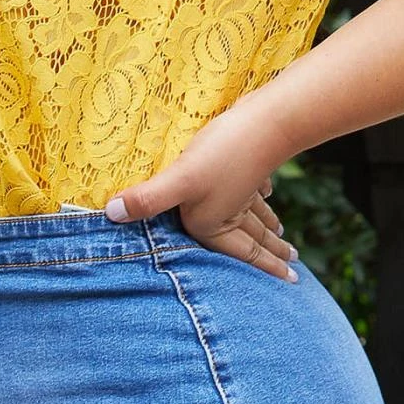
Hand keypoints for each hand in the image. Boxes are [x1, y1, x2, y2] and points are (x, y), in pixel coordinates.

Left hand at [103, 99, 299, 282]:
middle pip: (254, 238)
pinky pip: (256, 188)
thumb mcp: (181, 179)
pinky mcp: (250, 162)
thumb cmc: (223, 154)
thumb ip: (148, 199)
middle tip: (293, 273)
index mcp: (216, 222)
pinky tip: (266, 193)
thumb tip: (111, 214)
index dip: (261, 269)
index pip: (242, 255)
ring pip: (258, 214)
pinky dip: (262, 196)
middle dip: (270, 254)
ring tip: (282, 236)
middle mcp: (233, 208)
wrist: (265, 120)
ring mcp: (244, 185)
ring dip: (269, 228)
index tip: (286, 283)